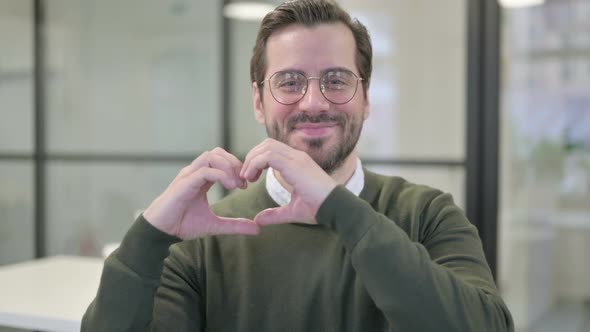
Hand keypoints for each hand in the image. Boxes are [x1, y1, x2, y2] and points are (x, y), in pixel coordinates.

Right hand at [143, 148, 259, 239]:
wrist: (161, 232)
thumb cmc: (182, 225)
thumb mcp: (215, 225)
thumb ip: (235, 225)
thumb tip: (257, 229)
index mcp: (201, 178)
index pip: (221, 160)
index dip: (236, 168)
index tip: (245, 185)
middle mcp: (194, 172)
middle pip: (218, 152)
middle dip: (235, 163)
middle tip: (244, 182)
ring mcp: (188, 175)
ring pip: (211, 156)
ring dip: (228, 167)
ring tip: (237, 184)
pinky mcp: (184, 183)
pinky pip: (205, 170)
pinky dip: (221, 175)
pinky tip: (230, 187)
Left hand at [240, 138, 336, 224]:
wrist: (336, 208)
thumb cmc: (319, 208)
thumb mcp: (291, 212)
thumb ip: (274, 214)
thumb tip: (258, 220)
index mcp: (297, 163)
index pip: (272, 150)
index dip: (256, 161)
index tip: (249, 178)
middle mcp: (296, 157)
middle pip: (266, 144)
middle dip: (251, 158)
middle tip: (245, 177)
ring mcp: (296, 158)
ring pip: (266, 147)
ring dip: (251, 160)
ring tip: (246, 178)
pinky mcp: (295, 164)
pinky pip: (268, 156)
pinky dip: (255, 164)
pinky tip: (251, 178)